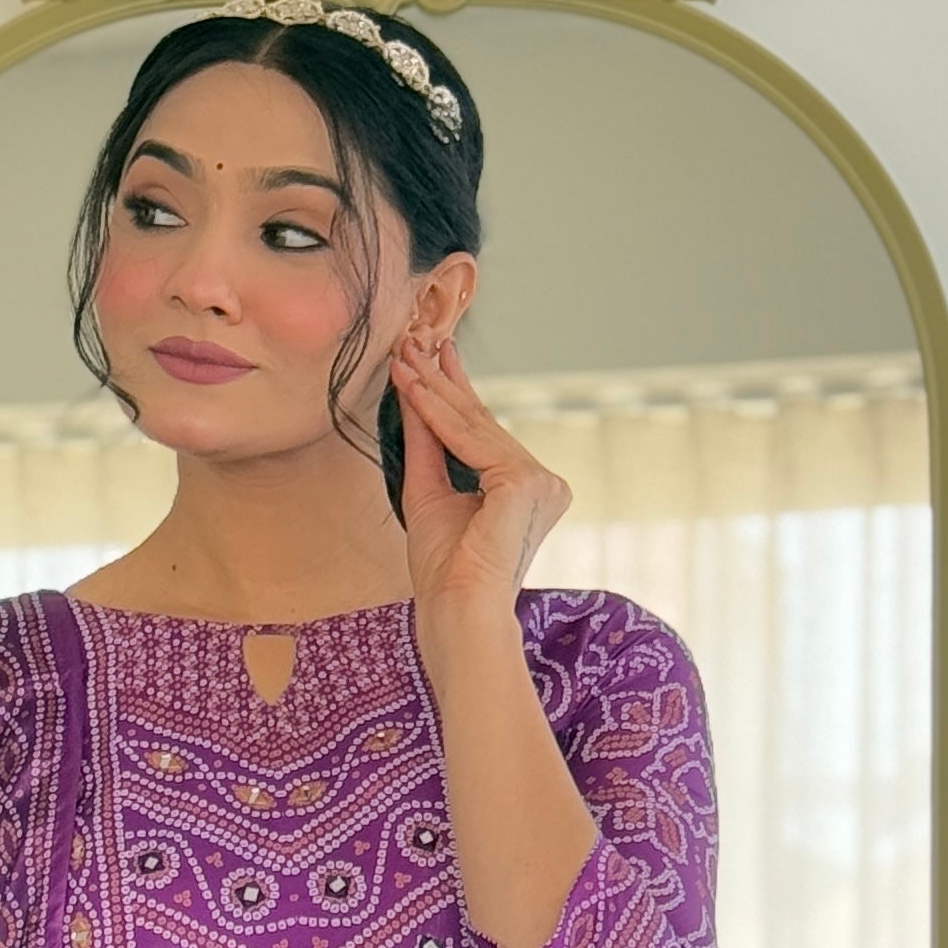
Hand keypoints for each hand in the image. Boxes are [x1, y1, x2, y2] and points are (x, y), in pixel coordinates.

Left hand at [388, 329, 570, 621]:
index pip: (485, 433)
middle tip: (411, 339)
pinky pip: (471, 440)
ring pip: (475, 426)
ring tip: (402, 355)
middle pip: (481, 423)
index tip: (432, 354)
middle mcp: (544, 483)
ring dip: (433, 387)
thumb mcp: (429, 489)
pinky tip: (410, 385)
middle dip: (442, 380)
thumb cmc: (444, 569)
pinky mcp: (527, 483)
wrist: (456, 608)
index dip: (455, 391)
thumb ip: (427, 440)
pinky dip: (435, 412)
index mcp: (527, 491)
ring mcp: (541, 481)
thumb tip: (414, 388)